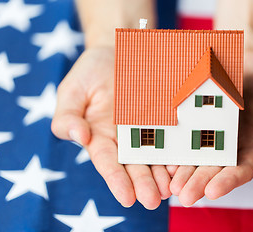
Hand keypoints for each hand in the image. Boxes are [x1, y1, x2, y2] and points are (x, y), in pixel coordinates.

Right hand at [51, 47, 171, 208]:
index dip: (116, 180)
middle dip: (144, 183)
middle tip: (154, 200)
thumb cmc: (90, 72)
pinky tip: (184, 163)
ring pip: (156, 156)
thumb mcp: (72, 90)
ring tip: (171, 188)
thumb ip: (68, 116)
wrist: (117, 51)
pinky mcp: (164, 117)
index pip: (108, 162)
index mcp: (100, 137)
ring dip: (163, 174)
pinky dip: (177, 151)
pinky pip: (172, 136)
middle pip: (135, 165)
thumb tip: (79, 138)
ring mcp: (146, 129)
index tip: (127, 197)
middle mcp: (125, 139)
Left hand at [168, 51, 252, 206]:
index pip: (242, 169)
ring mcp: (212, 133)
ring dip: (185, 174)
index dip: (229, 182)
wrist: (248, 57)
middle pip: (215, 169)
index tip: (213, 191)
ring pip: (197, 158)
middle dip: (200, 184)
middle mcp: (231, 145)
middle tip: (185, 198)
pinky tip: (165, 160)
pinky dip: (177, 150)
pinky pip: (185, 137)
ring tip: (172, 187)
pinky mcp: (197, 120)